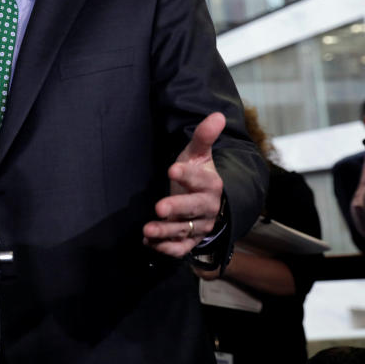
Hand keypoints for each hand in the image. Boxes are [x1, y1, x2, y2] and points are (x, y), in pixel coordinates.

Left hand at [143, 112, 224, 257]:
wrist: (211, 203)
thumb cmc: (199, 174)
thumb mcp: (199, 155)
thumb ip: (204, 137)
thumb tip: (217, 115)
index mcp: (211, 184)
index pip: (201, 180)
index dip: (188, 175)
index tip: (172, 169)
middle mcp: (207, 207)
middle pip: (193, 209)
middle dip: (177, 208)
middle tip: (159, 207)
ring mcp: (199, 226)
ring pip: (184, 231)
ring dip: (165, 231)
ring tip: (147, 230)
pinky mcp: (190, 240)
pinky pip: (180, 248)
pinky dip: (166, 248)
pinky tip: (148, 242)